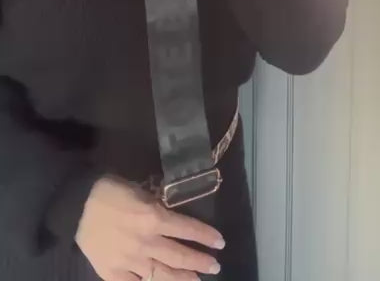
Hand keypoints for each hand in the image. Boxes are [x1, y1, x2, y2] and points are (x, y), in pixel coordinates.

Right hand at [76, 176, 223, 280]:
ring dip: (183, 279)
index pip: (188, 229)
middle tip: (215, 267)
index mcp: (154, 218)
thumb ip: (156, 207)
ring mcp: (131, 261)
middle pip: (180, 256)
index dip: (206, 237)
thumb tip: (170, 218)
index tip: (220, 243)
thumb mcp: (140, 191)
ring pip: (163, 275)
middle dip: (200, 262)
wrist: (77, 205)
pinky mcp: (114, 274)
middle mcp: (147, 242)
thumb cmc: (110, 190)